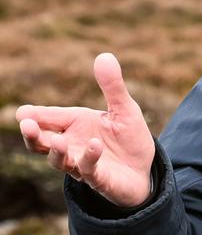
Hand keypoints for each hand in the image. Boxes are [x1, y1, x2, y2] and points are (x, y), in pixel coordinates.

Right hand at [16, 53, 155, 208]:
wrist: (146, 169)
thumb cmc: (129, 138)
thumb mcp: (124, 109)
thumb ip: (113, 86)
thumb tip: (104, 56)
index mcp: (74, 125)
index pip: (48, 119)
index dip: (34, 116)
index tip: (23, 113)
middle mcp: (71, 145)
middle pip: (42, 143)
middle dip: (33, 135)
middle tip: (26, 125)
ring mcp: (82, 164)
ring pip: (59, 160)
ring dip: (56, 151)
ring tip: (57, 140)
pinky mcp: (99, 179)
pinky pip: (89, 170)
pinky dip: (89, 158)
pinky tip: (94, 145)